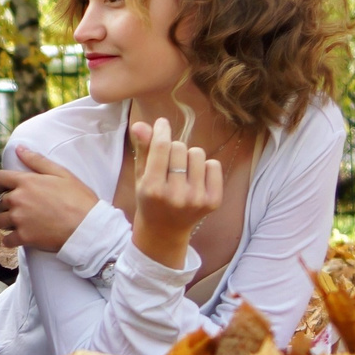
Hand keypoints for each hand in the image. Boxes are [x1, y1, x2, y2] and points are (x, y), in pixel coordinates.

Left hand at [0, 148, 99, 251]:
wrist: (88, 227)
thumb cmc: (78, 199)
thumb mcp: (62, 174)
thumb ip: (37, 160)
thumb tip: (19, 149)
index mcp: (26, 182)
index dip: (2, 183)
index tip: (8, 188)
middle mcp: (18, 199)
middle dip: (4, 204)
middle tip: (18, 207)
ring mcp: (19, 219)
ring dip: (5, 221)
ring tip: (17, 222)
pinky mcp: (23, 237)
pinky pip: (6, 240)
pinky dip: (10, 240)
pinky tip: (19, 237)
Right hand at [128, 118, 223, 268]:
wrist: (164, 230)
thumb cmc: (150, 198)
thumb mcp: (141, 175)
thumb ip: (142, 148)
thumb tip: (141, 124)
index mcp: (152, 189)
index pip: (162, 147)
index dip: (162, 130)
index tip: (162, 123)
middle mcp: (175, 195)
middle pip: (180, 147)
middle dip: (173, 149)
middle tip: (168, 163)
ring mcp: (196, 199)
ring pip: (197, 153)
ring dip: (189, 157)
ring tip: (182, 171)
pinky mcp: (213, 201)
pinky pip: (213, 165)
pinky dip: (205, 167)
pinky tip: (195, 178)